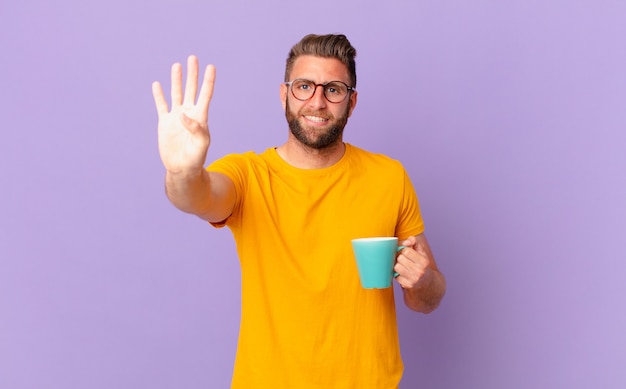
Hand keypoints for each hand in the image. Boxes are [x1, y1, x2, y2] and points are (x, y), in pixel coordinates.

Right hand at [152, 55, 215, 173]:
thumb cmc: (196, 158)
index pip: (205, 95)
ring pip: (176, 93)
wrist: (182, 168)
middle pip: (191, 89)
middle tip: (193, 58)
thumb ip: (196, 129)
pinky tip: (157, 84)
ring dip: (176, 80)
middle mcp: (189, 113)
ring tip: (177, 65)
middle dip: (192, 74)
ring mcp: (176, 117)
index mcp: (200, 117)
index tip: (211, 66)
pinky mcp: (165, 122)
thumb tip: (183, 114)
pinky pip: (161, 105)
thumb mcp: (201, 145)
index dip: (208, 81)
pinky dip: (159, 95)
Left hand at [394, 235, 432, 289]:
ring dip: (398, 266)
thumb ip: (414, 242)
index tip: (406, 253)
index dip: (404, 250)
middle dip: (401, 258)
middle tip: (404, 260)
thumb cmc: (422, 264)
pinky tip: (403, 274)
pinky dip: (398, 274)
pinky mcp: (408, 285)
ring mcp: (413, 279)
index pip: (406, 251)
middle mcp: (419, 271)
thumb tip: (406, 242)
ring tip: (403, 266)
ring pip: (396, 267)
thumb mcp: (421, 252)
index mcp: (423, 261)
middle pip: (400, 258)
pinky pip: (395, 276)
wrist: (427, 282)